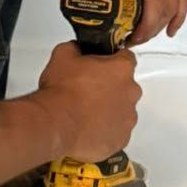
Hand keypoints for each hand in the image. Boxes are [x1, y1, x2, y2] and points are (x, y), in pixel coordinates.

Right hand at [37, 41, 140, 159]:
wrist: (56, 124)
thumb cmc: (62, 91)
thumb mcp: (62, 56)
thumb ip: (75, 48)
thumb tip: (76, 49)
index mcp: (121, 69)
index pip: (126, 58)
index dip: (112, 61)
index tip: (101, 66)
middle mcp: (130, 93)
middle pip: (126, 86)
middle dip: (111, 87)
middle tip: (89, 90)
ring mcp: (128, 118)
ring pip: (122, 110)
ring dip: (109, 110)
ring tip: (87, 112)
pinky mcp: (121, 139)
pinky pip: (117, 132)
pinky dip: (106, 130)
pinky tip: (89, 128)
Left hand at [72, 0, 186, 45]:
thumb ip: (102, 4)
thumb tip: (105, 34)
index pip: (154, 6)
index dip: (146, 28)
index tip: (133, 38)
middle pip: (166, 7)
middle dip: (152, 29)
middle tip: (135, 39)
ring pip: (175, 3)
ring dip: (163, 24)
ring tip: (147, 35)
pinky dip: (179, 12)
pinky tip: (172, 28)